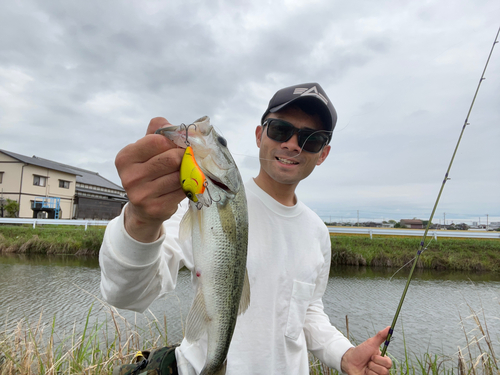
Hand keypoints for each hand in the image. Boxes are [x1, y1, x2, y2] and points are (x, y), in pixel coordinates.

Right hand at [116, 117, 185, 241]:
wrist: (143, 208)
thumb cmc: (148, 172)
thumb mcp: (146, 149)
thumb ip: (158, 131)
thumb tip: (175, 126)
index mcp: (125, 157)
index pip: (158, 140)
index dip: (173, 141)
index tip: (177, 145)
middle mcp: (130, 176)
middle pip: (171, 158)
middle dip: (184, 156)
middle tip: (187, 158)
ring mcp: (142, 194)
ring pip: (180, 175)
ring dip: (188, 172)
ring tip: (184, 173)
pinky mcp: (156, 208)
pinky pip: (183, 190)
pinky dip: (188, 186)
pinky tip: (183, 186)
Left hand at [341, 327, 391, 374]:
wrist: (349, 360)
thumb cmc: (360, 351)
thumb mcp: (371, 343)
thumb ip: (381, 336)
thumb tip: (389, 327)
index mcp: (383, 360)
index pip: (389, 363)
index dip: (379, 359)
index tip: (372, 356)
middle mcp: (382, 369)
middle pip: (385, 371)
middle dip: (373, 364)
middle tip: (368, 361)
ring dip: (370, 369)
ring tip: (365, 366)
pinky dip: (367, 374)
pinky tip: (364, 372)